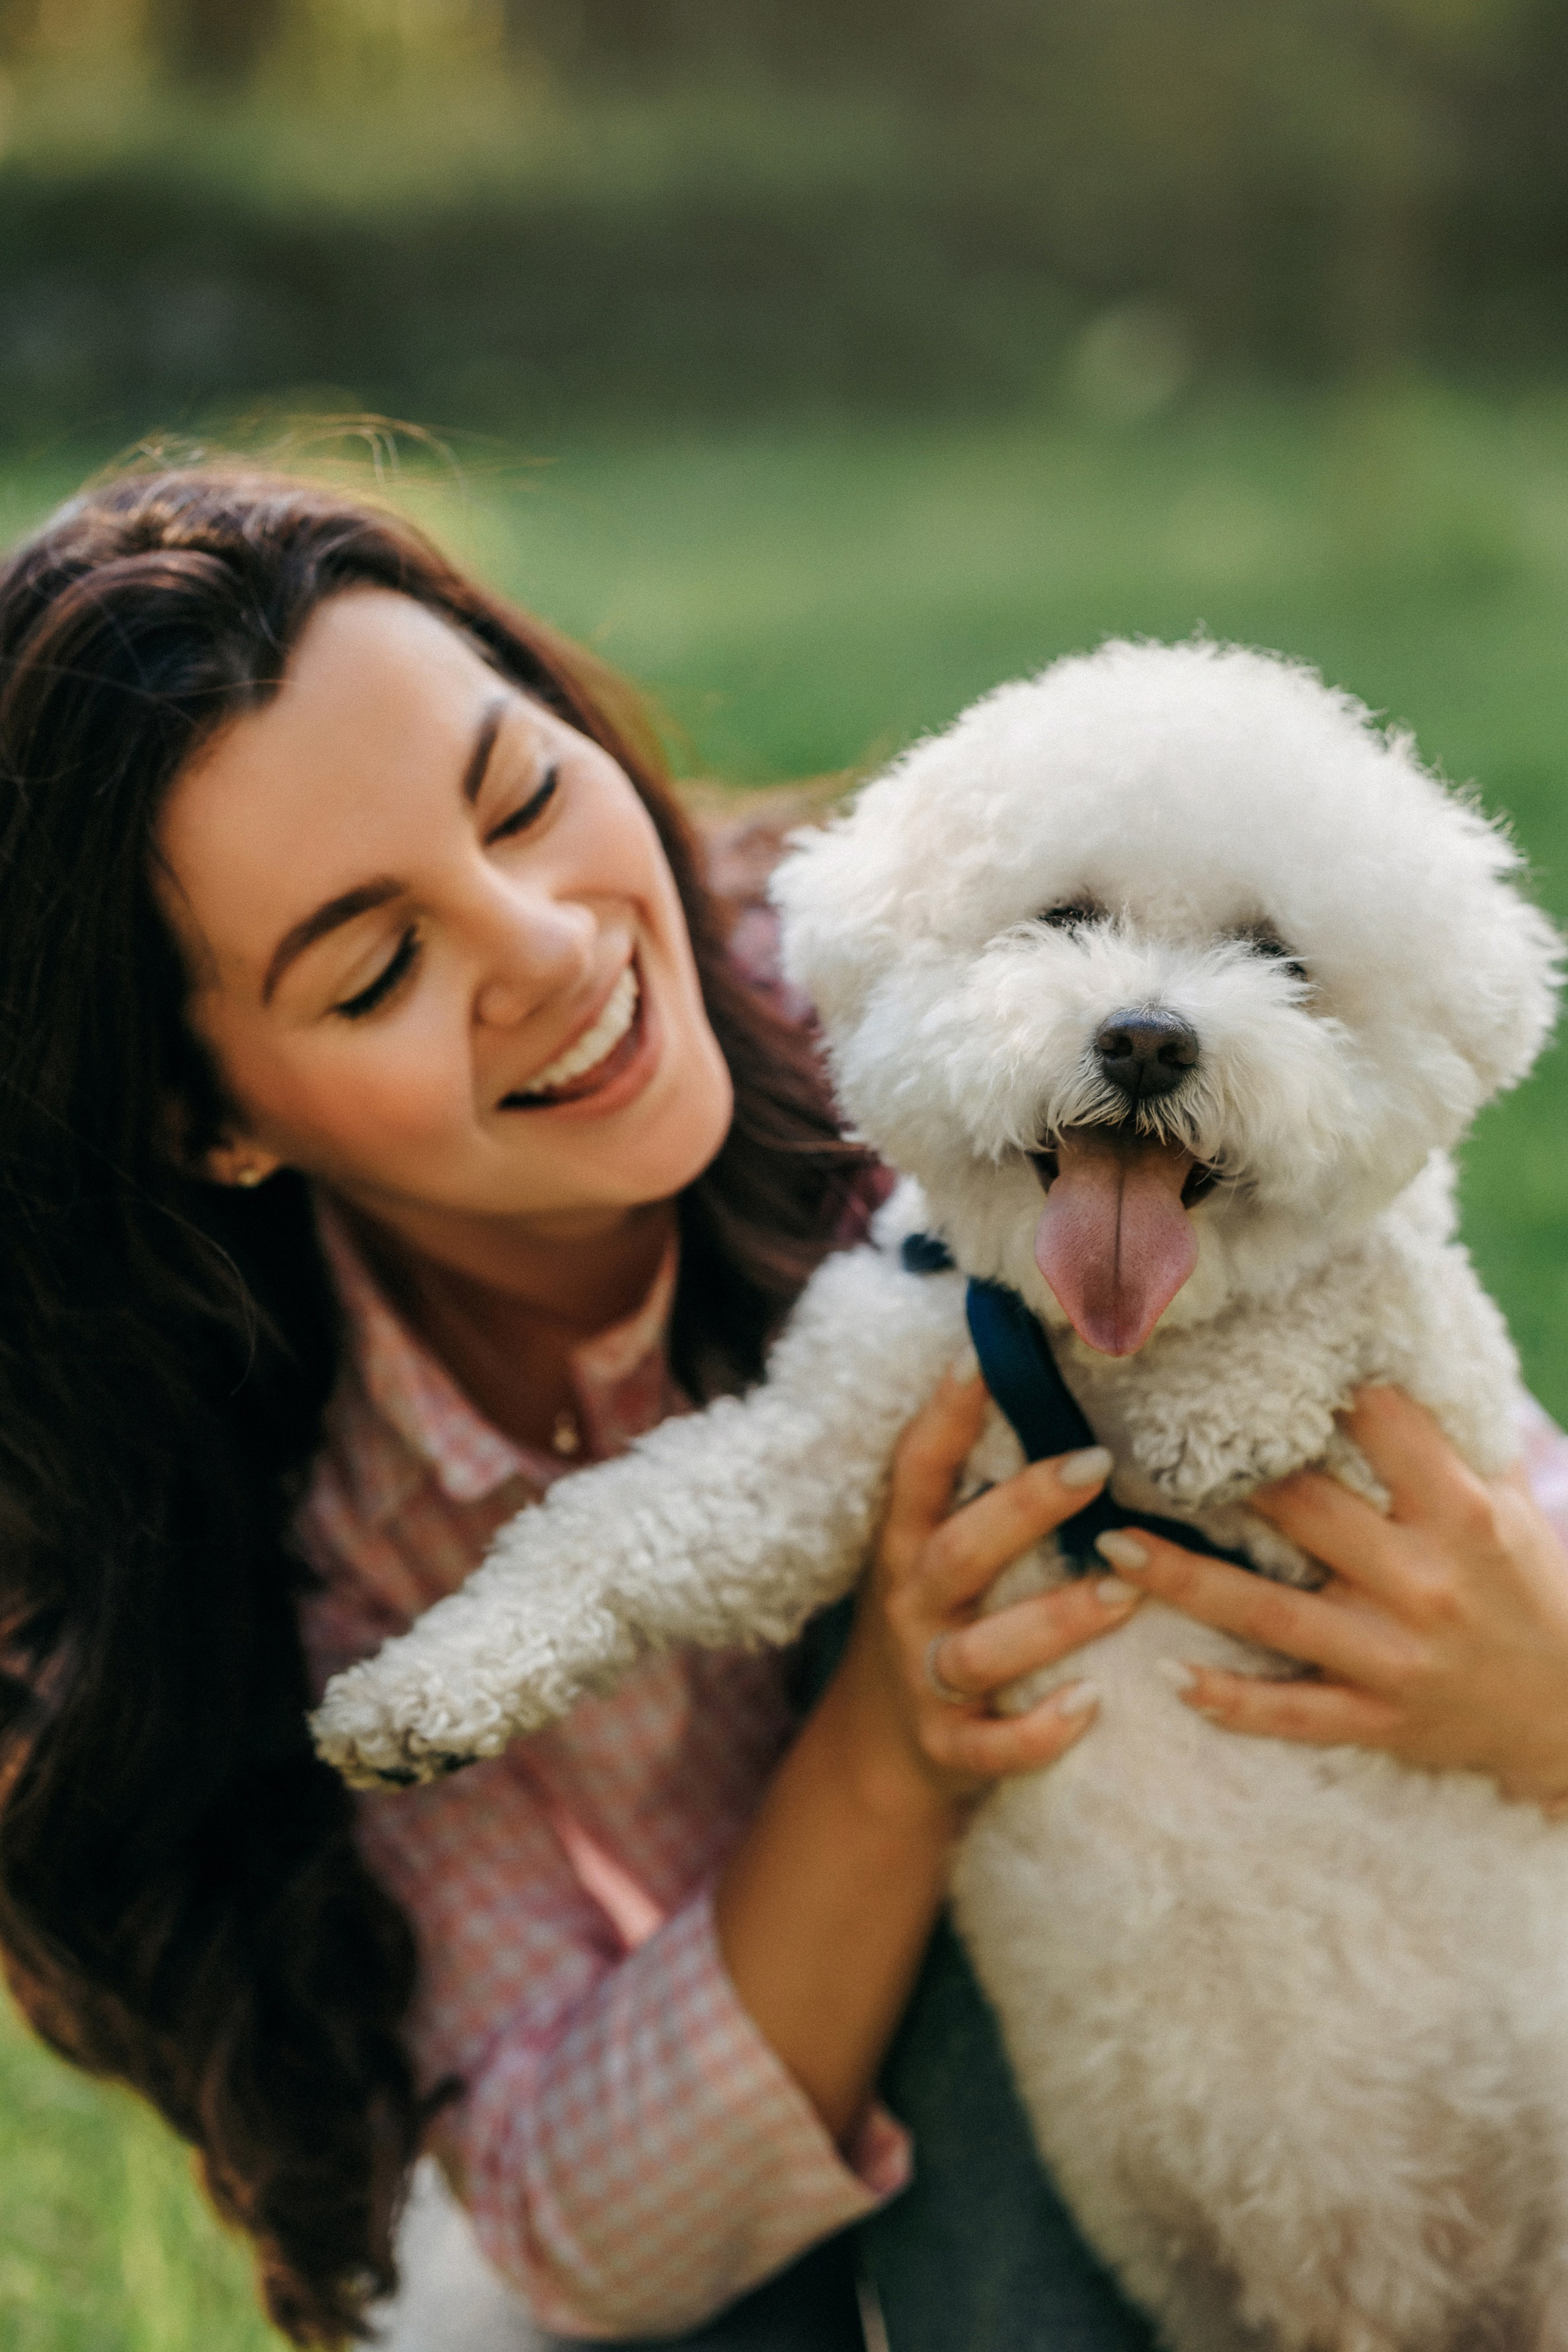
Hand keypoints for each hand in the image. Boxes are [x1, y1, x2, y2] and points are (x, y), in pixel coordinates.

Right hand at [831, 1360, 1141, 1824]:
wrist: (877, 1751)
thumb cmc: (931, 1622)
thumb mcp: (929, 1553)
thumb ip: (975, 1491)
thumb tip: (1046, 1388)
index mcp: (905, 1545)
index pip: (917, 1469)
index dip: (944, 1413)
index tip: (982, 1354)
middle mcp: (911, 1606)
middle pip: (959, 1552)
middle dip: (1023, 1508)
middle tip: (1095, 1464)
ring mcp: (926, 1680)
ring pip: (983, 1652)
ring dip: (1054, 1621)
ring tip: (1125, 1593)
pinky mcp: (949, 1749)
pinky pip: (992, 1747)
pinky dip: (1039, 1732)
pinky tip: (1091, 1706)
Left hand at [1093, 1387, 1567, 1810]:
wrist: (1566, 1713)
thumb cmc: (1527, 1587)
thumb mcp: (1506, 1505)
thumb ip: (1449, 1441)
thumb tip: (1383, 1354)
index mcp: (1462, 1514)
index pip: (1383, 1431)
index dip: (1321, 1391)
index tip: (1245, 1358)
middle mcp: (1422, 1581)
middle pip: (1304, 1513)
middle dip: (1221, 1480)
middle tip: (1136, 1447)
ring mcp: (1394, 1657)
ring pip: (1271, 1613)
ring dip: (1184, 1580)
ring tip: (1111, 1546)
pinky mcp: (1378, 1719)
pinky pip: (1292, 1712)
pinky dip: (1232, 1700)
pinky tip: (1170, 1674)